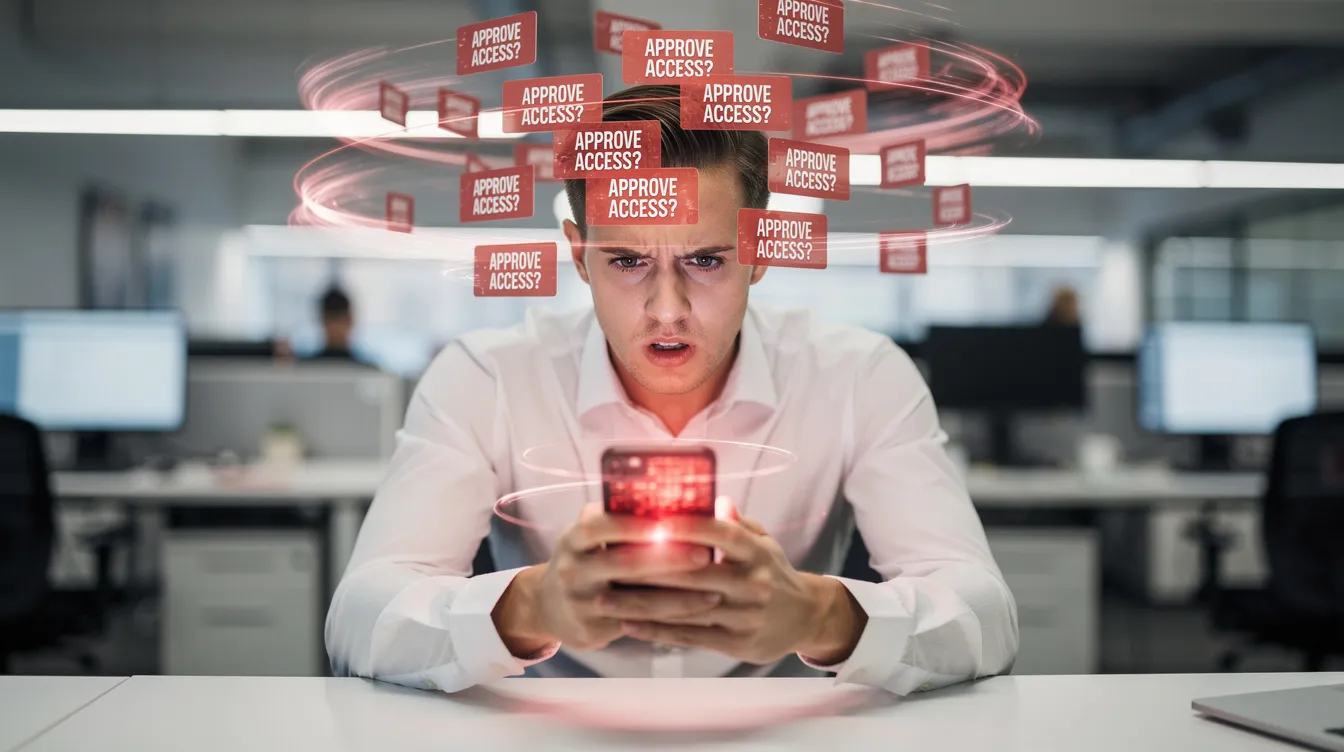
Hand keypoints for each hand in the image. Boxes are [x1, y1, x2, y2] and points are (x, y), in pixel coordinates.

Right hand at [492, 503, 721, 655]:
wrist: (550, 606)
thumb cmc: (587, 559)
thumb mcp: (591, 537)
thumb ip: (621, 519)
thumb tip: (675, 503)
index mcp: (574, 538)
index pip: (601, 525)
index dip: (636, 523)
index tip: (672, 520)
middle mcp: (573, 569)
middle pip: (624, 563)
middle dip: (669, 559)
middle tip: (707, 554)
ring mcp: (581, 603)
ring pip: (637, 601)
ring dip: (679, 598)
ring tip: (714, 592)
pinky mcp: (592, 629)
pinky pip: (639, 625)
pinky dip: (670, 620)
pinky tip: (697, 615)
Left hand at [605, 508, 867, 665]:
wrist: (806, 617)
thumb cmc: (773, 571)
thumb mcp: (763, 542)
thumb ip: (734, 524)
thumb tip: (711, 498)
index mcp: (757, 551)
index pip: (720, 533)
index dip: (685, 525)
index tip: (649, 519)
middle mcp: (753, 583)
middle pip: (694, 574)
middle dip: (648, 569)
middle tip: (609, 562)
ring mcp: (744, 616)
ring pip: (685, 609)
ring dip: (641, 606)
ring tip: (605, 600)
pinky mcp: (736, 643)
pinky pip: (689, 637)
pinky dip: (656, 632)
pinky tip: (629, 626)